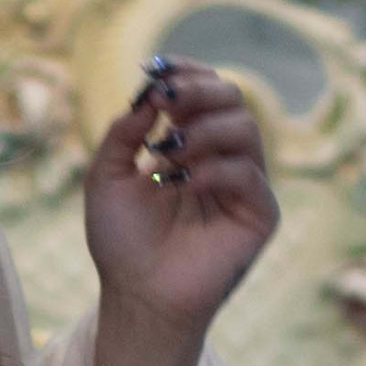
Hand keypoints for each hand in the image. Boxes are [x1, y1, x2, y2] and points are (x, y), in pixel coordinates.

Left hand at [82, 54, 277, 344]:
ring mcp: (245, 186)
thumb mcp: (106, 177)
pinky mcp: (259, 215)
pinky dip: (213, 168)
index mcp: (192, 145)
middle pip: (234, 98)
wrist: (137, 296)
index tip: (154, 69)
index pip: (205, 92)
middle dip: (198, 90)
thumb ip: (123, 132)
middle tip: (166, 99)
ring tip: (165, 153)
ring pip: (246, 128)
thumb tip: (149, 93)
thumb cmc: (122, 242)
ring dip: (201, 130)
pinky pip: (249, 173)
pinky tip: (183, 182)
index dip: (187, 72)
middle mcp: (223, 159)